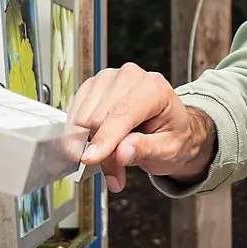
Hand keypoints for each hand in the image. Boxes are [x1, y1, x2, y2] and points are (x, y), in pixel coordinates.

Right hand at [67, 62, 216, 191]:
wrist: (169, 126)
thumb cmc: (172, 135)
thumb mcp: (169, 150)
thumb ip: (145, 150)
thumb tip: (121, 152)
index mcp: (154, 88)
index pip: (121, 113)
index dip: (104, 138)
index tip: (90, 158)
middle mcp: (129, 77)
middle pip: (98, 118)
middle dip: (102, 151)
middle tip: (117, 170)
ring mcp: (108, 79)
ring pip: (82, 119)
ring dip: (91, 146)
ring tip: (113, 156)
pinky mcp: (92, 86)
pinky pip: (75, 115)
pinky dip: (82, 136)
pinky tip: (100, 143)